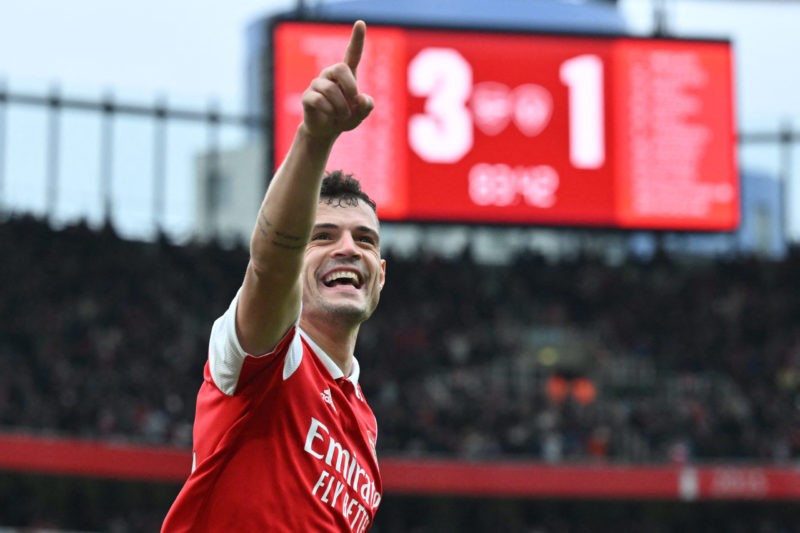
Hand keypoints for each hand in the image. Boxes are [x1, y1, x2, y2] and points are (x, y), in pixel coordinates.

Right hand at [301, 20, 374, 139]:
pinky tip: (331, 116)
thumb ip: (366, 106)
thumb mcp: (360, 114)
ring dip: (341, 107)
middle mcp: (330, 75)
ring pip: (331, 90)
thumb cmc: (344, 117)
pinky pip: (319, 100)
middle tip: (353, 102)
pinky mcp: (307, 96)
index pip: (352, 53)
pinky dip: (330, 111)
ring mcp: (317, 84)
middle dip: (350, 86)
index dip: (357, 39)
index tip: (360, 23)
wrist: (326, 130)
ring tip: (342, 116)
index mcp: (346, 75)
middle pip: (340, 68)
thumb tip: (360, 99)